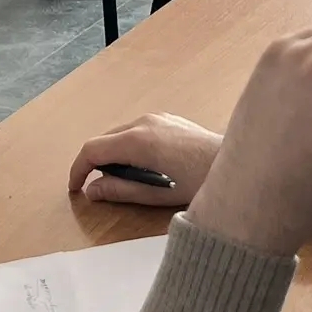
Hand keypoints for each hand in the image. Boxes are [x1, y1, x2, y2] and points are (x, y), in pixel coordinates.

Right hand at [69, 113, 219, 207]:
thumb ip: (121, 191)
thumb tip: (93, 190)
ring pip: (121, 134)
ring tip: (131, 181)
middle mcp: (144, 122)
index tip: (75, 189)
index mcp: (139, 140)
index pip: (92, 149)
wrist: (235, 163)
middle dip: (98, 164)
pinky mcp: (167, 119)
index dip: (78, 170)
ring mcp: (157, 117)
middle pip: (105, 140)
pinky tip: (148, 167)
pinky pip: (137, 131)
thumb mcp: (157, 194)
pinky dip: (131, 148)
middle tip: (105, 189)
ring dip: (116, 156)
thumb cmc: (200, 182)